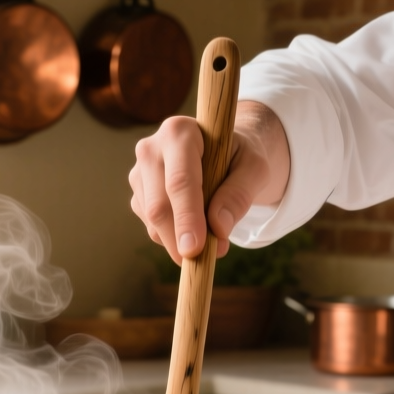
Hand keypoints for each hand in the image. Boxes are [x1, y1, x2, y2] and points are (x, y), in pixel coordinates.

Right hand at [129, 100, 290, 263]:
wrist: (224, 154)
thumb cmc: (240, 158)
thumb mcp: (255, 169)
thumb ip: (240, 194)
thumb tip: (218, 227)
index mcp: (179, 132)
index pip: (180, 181)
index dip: (187, 218)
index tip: (195, 249)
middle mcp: (150, 149)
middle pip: (159, 205)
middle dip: (179, 239)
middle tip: (203, 261)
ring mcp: (139, 173)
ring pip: (153, 220)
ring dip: (180, 241)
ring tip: (213, 241)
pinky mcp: (138, 195)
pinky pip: (152, 227)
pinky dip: (174, 238)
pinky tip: (195, 229)